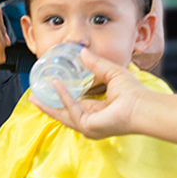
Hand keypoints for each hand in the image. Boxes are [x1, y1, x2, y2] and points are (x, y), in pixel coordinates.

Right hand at [29, 48, 147, 138]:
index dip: (60, 97)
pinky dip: (63, 98)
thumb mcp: (110, 72)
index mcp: (96, 110)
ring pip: (63, 115)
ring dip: (50, 104)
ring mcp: (89, 126)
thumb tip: (82, 51)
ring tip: (37, 94)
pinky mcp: (89, 126)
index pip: (73, 106)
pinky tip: (57, 86)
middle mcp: (91, 120)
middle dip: (47, 107)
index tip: (49, 88)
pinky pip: (71, 110)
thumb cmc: (133, 93)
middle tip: (33, 97)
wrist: (143, 105)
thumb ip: (95, 63)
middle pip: (63, 114)